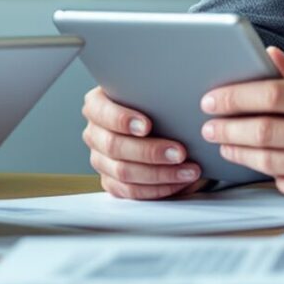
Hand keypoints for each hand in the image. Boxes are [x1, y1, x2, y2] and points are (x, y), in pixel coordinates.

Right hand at [81, 84, 203, 199]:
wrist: (160, 126)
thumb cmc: (155, 105)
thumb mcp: (151, 92)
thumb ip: (154, 92)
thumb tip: (176, 93)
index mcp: (97, 105)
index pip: (102, 112)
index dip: (122, 120)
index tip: (147, 125)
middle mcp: (95, 133)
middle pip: (114, 146)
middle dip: (150, 151)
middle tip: (180, 152)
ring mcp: (100, 159)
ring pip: (124, 173)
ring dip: (160, 174)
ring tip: (188, 170)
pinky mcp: (111, 181)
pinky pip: (131, 191)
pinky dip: (158, 189)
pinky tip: (179, 182)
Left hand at [199, 49, 283, 212]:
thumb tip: (266, 55)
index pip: (273, 95)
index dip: (235, 96)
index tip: (211, 99)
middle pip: (263, 131)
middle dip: (226, 128)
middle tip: (207, 125)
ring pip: (268, 162)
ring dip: (238, 152)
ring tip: (224, 143)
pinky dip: (269, 173)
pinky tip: (261, 163)